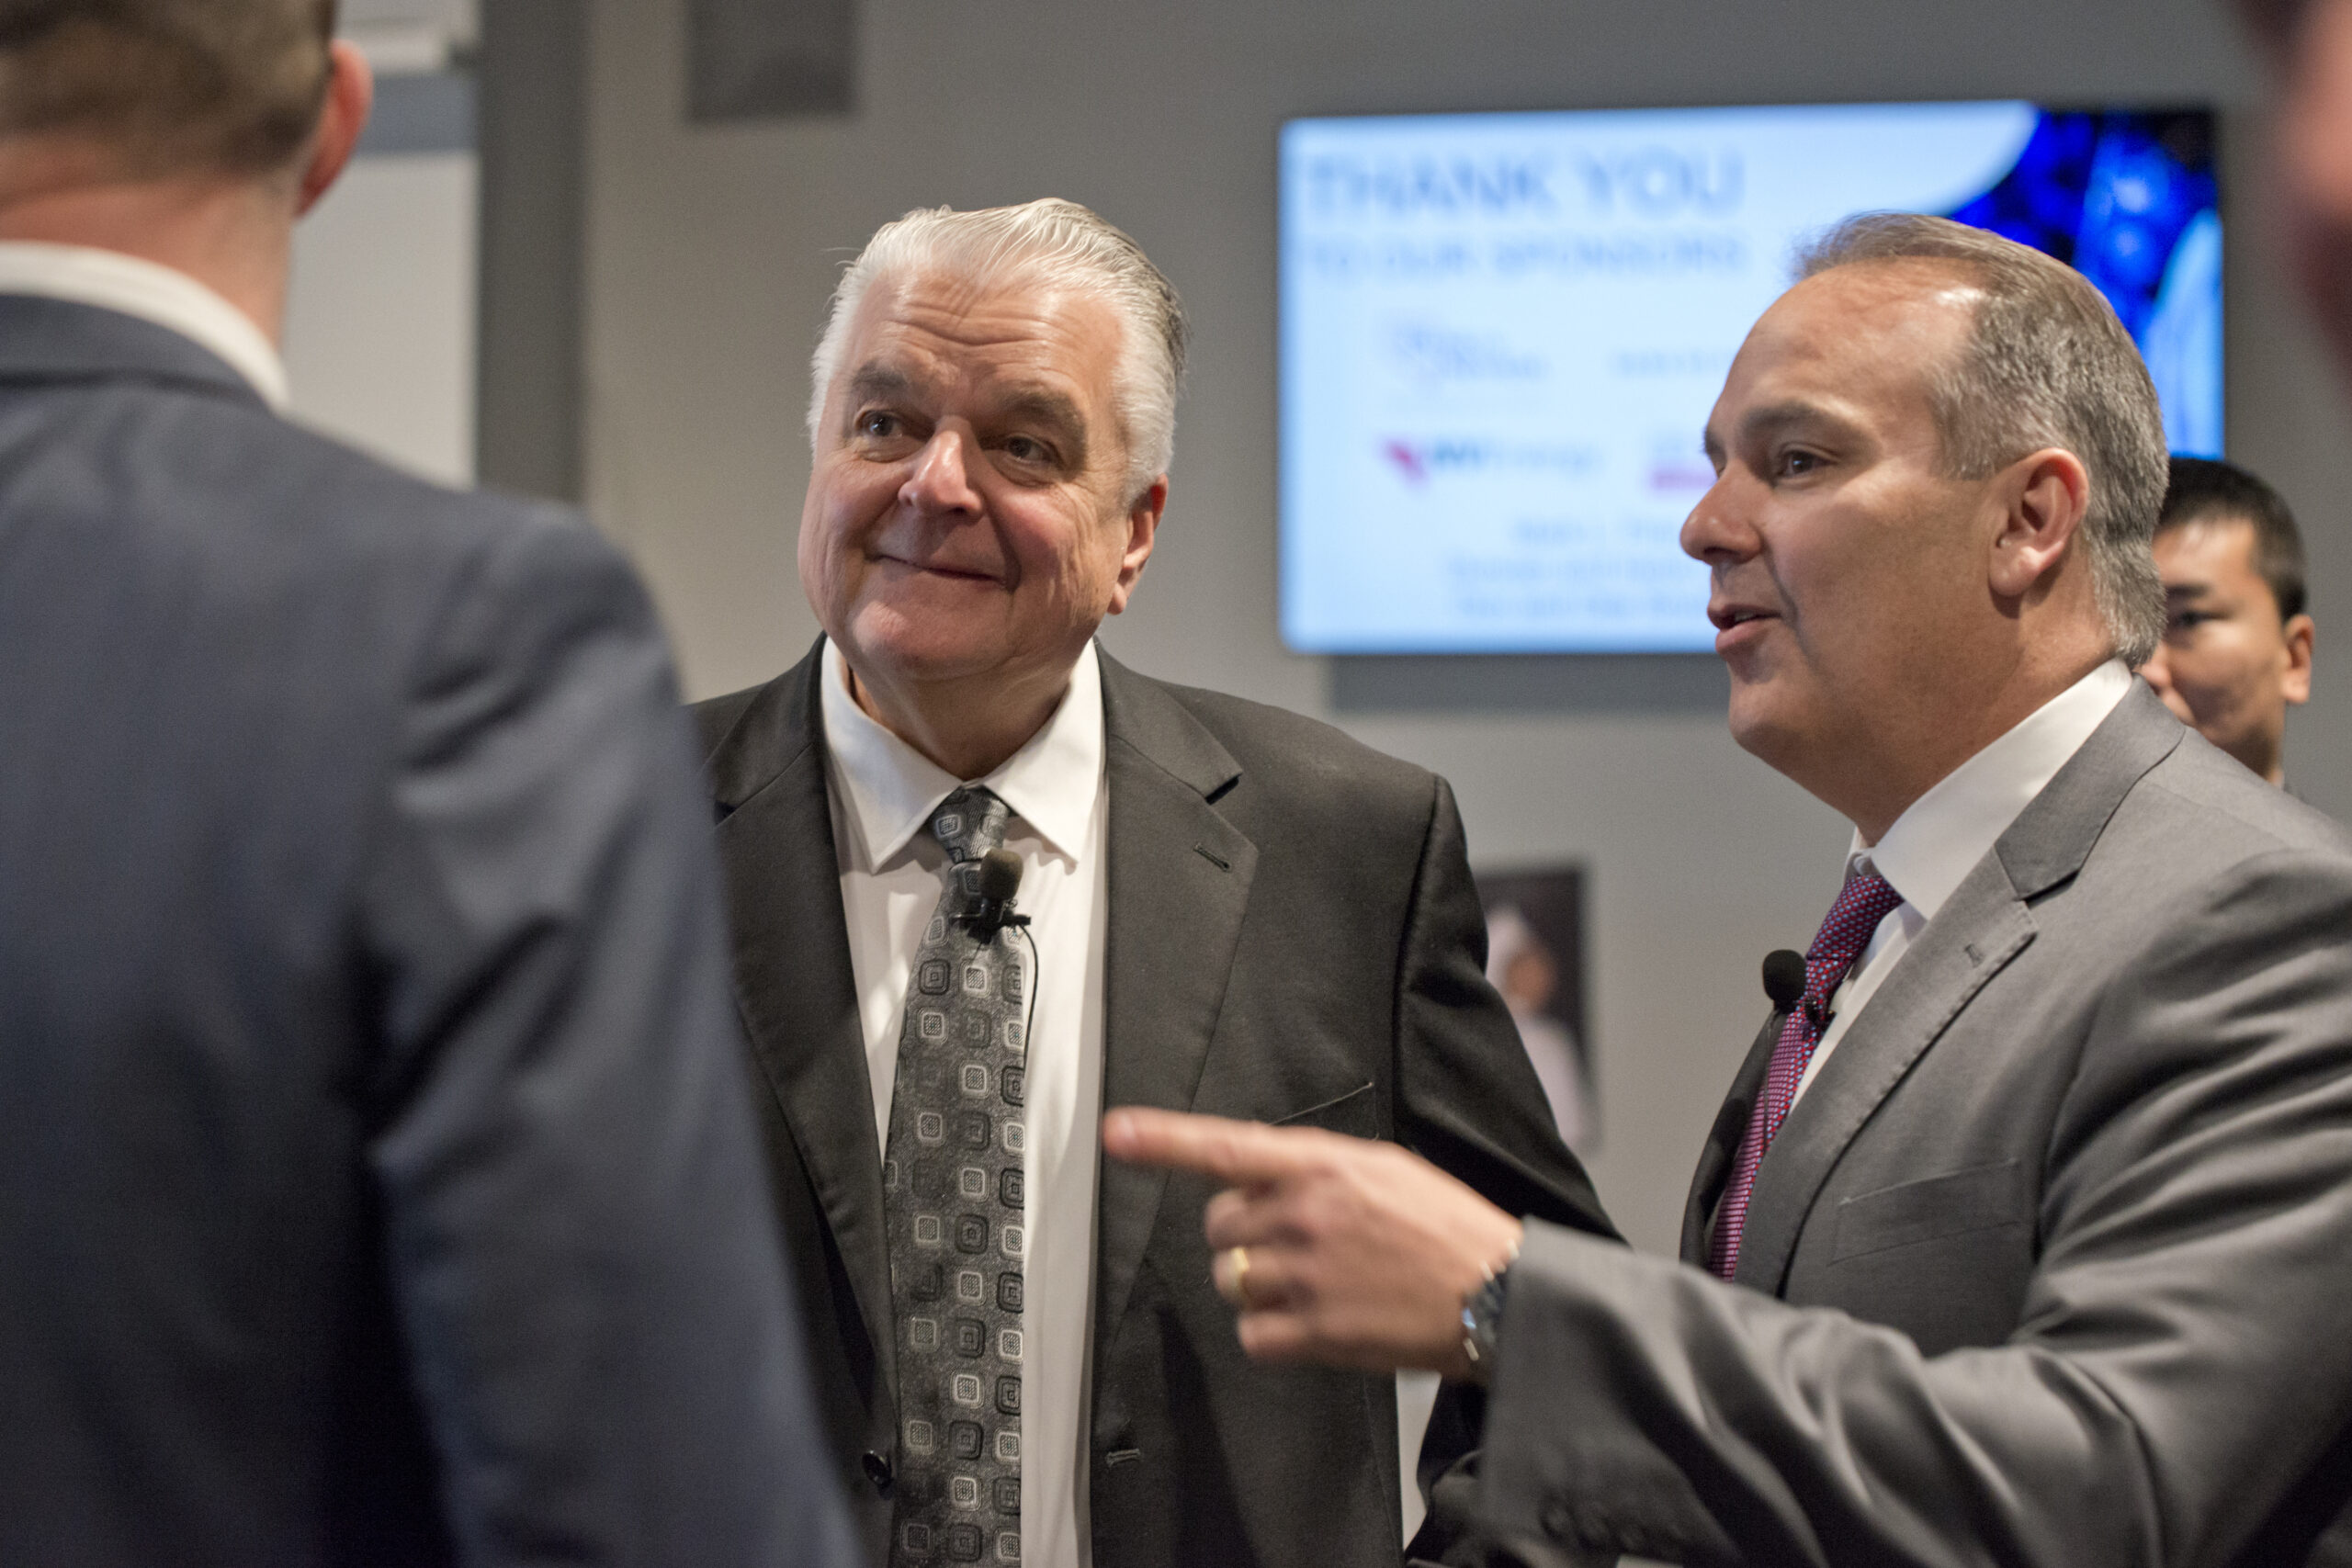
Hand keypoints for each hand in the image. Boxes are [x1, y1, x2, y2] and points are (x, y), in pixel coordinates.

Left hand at [1101, 1107, 1523, 1378]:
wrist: (1500, 1294)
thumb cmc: (1449, 1229)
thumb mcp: (1387, 1169)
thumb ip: (1319, 1167)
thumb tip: (1260, 1173)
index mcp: (1325, 1164)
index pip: (1226, 1146)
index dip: (1164, 1140)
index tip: (1116, 1133)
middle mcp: (1308, 1213)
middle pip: (1219, 1226)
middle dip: (1243, 1236)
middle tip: (1294, 1246)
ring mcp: (1309, 1274)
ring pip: (1231, 1280)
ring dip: (1257, 1286)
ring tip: (1314, 1286)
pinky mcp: (1317, 1332)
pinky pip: (1252, 1335)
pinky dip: (1272, 1334)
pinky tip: (1315, 1323)